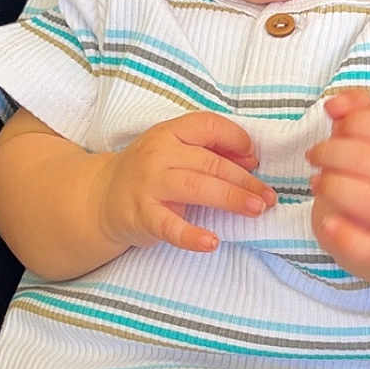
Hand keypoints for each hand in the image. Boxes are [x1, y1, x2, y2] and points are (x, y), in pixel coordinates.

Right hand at [100, 112, 275, 252]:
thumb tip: (251, 160)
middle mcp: (159, 154)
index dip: (237, 139)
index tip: (255, 159)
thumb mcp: (175, 152)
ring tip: (257, 209)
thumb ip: (209, 152)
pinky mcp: (142, 215)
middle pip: (211, 163)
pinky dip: (192, 235)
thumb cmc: (150, 174)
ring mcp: (149, 184)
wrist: (101, 198)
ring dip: (232, 199)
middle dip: (245, 180)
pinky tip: (212, 242)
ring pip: (197, 188)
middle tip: (269, 197)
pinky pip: (170, 226)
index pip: (208, 126)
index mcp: (170, 133)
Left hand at [306, 88, 369, 267]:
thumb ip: (354, 109)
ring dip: (335, 187)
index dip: (360, 121)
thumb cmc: (358, 172)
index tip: (334, 120)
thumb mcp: (360, 135)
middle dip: (335, 153)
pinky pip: (369, 248)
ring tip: (316, 183)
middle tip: (313, 155)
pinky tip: (328, 222)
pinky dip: (345, 235)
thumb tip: (336, 103)